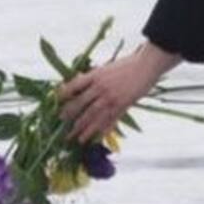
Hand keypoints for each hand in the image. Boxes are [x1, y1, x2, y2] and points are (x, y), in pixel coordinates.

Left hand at [57, 42, 182, 143]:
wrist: (146, 65)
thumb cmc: (127, 65)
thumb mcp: (106, 68)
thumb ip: (93, 78)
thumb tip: (78, 85)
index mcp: (95, 75)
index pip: (74, 86)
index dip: (64, 94)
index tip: (57, 101)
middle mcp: (101, 87)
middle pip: (80, 104)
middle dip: (70, 115)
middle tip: (62, 124)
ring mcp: (111, 98)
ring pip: (93, 116)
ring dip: (83, 129)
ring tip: (76, 138)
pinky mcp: (122, 105)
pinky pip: (109, 120)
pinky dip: (102, 130)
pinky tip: (96, 138)